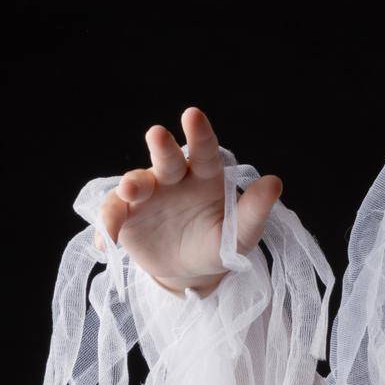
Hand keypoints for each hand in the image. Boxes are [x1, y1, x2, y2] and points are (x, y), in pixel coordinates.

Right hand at [92, 108, 281, 296]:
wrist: (191, 269)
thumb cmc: (220, 244)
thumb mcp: (240, 234)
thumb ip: (255, 211)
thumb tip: (275, 182)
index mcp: (205, 175)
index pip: (205, 150)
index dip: (199, 134)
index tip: (193, 116)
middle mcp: (173, 177)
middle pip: (166, 158)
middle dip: (162, 147)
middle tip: (158, 135)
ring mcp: (147, 194)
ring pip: (135, 182)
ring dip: (132, 184)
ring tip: (131, 191)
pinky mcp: (126, 214)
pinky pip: (113, 214)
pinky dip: (109, 224)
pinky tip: (109, 239)